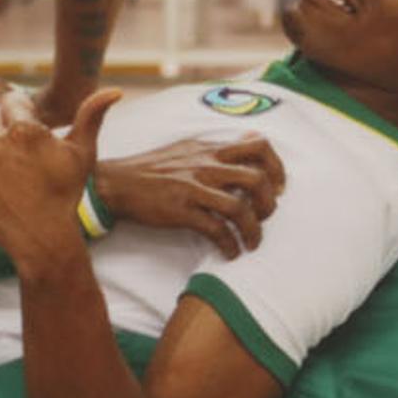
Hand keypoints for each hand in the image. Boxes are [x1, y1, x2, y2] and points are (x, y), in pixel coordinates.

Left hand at [0, 89, 112, 266]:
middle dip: (5, 128)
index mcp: (23, 129)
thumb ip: (92, 116)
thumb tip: (115, 90)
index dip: (22, 112)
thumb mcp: (82, 153)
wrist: (42, 238)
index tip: (29, 129)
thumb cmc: (65, 194)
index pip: (10, 100)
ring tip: (9, 170)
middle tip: (21, 154)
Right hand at [95, 132, 285, 258]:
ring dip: (253, 230)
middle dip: (269, 203)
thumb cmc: (154, 168)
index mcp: (211, 149)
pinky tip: (230, 252)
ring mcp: (194, 188)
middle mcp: (206, 165)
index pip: (259, 146)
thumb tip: (249, 146)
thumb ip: (218, 149)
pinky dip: (229, 244)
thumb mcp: (188, 149)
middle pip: (257, 179)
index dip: (277, 168)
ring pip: (239, 207)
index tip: (278, 187)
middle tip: (265, 217)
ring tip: (251, 242)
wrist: (118, 183)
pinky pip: (216, 229)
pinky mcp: (181, 210)